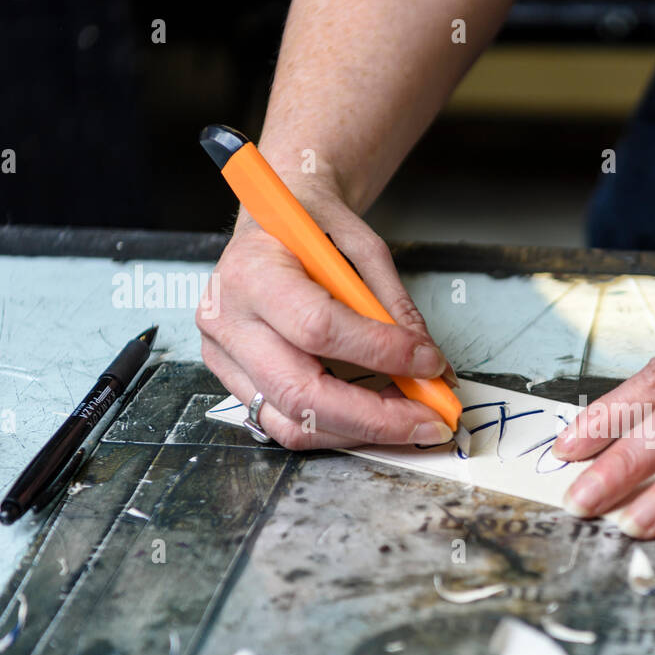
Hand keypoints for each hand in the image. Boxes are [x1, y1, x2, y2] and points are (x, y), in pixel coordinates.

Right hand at [197, 180, 455, 449]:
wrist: (271, 221)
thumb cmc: (312, 226)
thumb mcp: (363, 247)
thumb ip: (393, 306)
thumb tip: (428, 365)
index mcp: (252, 272)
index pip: (318, 327)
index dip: (381, 352)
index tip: (430, 363)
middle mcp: (227, 320)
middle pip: (301, 393)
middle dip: (377, 418)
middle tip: (430, 421)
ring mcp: (224, 357)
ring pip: (294, 423)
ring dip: (362, 432)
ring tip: (410, 420)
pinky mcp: (234, 381)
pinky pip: (287, 424)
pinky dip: (340, 429)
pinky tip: (376, 417)